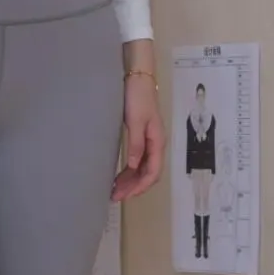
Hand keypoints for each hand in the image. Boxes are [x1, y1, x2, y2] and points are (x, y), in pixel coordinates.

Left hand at [112, 73, 164, 201]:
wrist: (139, 77)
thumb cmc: (138, 97)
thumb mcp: (136, 121)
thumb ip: (136, 144)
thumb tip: (134, 166)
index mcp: (157, 141)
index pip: (153, 171)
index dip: (140, 186)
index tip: (126, 196)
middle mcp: (156, 144)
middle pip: (148, 173)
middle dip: (134, 187)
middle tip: (116, 196)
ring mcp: (150, 141)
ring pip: (143, 168)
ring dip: (131, 180)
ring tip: (116, 190)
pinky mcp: (142, 136)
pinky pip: (138, 159)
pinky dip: (130, 170)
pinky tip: (120, 175)